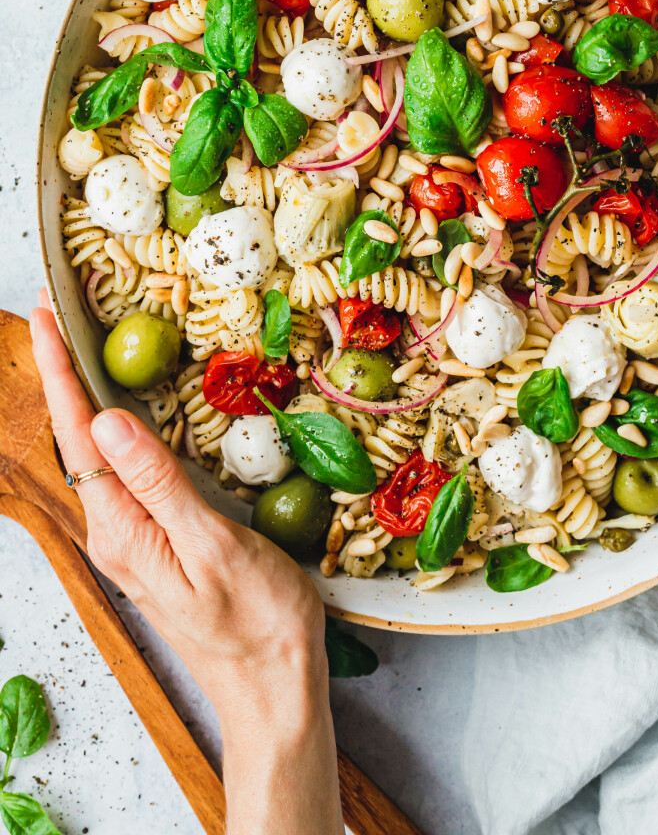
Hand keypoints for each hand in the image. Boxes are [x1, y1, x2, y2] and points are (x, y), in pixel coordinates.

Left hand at [30, 291, 342, 834]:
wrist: (273, 684)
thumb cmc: (256, 619)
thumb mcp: (212, 545)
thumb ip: (159, 483)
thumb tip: (109, 422)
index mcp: (122, 529)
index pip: (80, 436)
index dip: (63, 371)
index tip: (47, 316)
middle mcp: (116, 531)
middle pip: (78, 439)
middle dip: (64, 372)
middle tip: (58, 310)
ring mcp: (133, 538)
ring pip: (99, 455)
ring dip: (86, 395)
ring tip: (80, 343)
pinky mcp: (155, 540)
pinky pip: (125, 472)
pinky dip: (118, 426)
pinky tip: (128, 407)